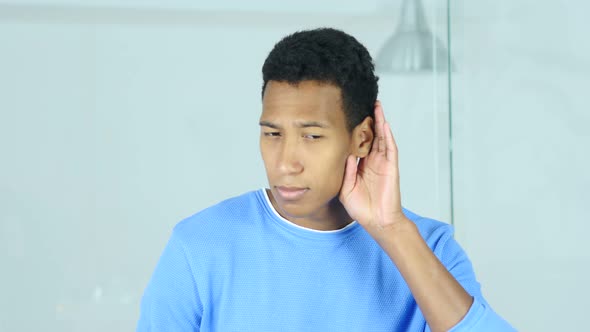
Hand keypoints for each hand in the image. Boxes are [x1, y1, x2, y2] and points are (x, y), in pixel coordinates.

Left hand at [339, 101, 406, 230]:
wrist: (378, 222)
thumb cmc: (362, 208)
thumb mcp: (345, 189)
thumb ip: (346, 171)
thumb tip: (346, 155)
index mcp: (361, 166)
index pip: (358, 143)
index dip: (355, 130)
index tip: (349, 116)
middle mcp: (372, 162)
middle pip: (371, 135)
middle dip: (369, 120)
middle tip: (364, 103)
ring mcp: (383, 163)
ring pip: (382, 137)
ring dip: (380, 121)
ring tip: (376, 105)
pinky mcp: (391, 167)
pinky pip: (390, 148)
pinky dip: (387, 135)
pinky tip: (384, 123)